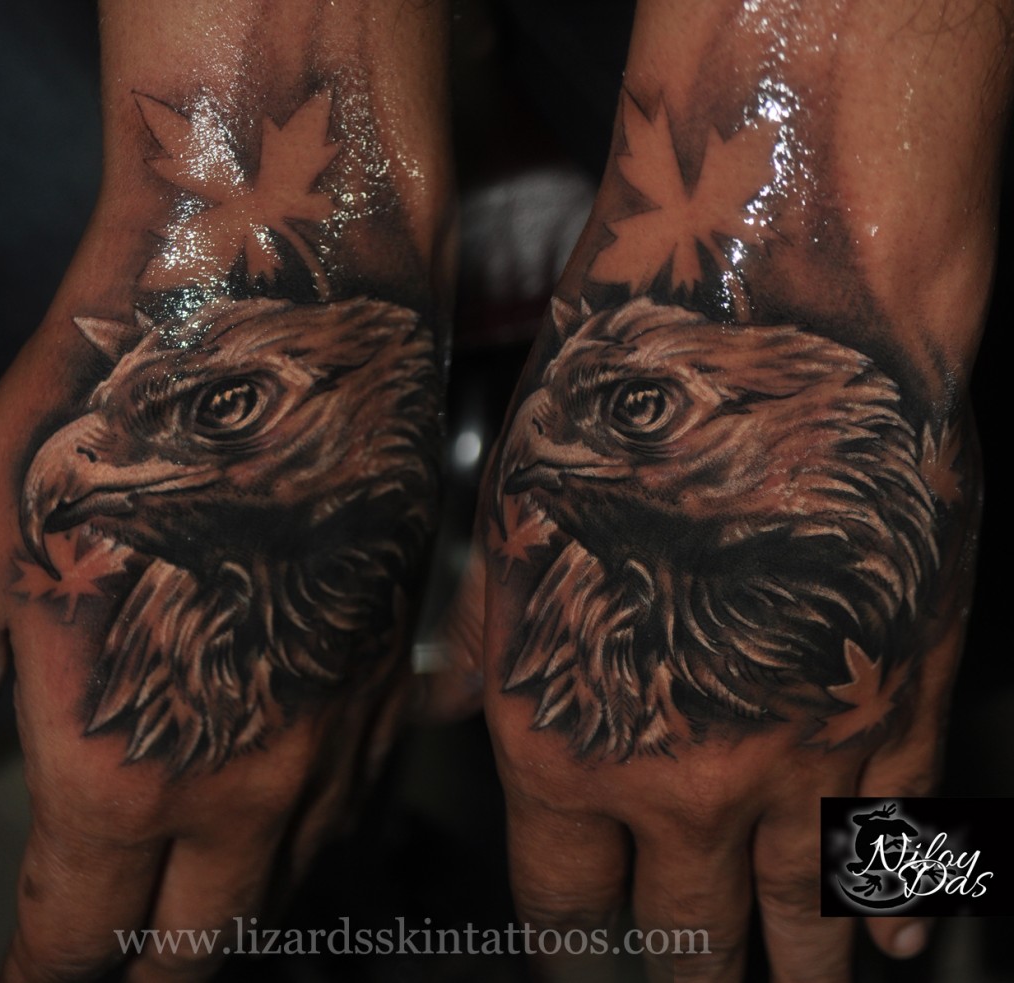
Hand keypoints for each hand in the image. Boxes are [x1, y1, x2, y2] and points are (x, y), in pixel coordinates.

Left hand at [0, 1, 452, 978]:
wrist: (279, 313)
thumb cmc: (117, 409)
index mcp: (124, 764)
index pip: (77, 935)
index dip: (41, 977)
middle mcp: (243, 779)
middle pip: (196, 949)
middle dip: (139, 975)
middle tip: (103, 963)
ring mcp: (332, 735)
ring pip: (284, 892)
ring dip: (224, 918)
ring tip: (183, 910)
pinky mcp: (388, 679)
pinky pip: (349, 812)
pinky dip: (300, 844)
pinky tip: (277, 816)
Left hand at [439, 0, 1001, 975]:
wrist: (769, 328)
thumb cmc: (616, 408)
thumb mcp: (503, 525)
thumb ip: (488, 646)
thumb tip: (462, 712)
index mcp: (563, 737)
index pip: (565, 903)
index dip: (577, 957)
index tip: (585, 973)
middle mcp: (681, 770)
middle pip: (686, 936)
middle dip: (685, 982)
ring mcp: (804, 748)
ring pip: (801, 912)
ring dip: (795, 970)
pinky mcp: (903, 698)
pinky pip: (899, 838)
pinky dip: (892, 903)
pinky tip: (887, 940)